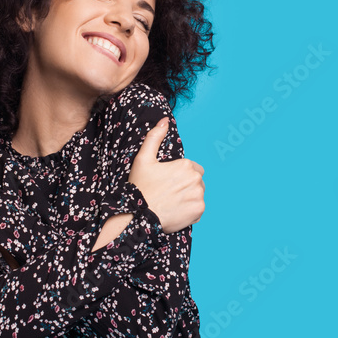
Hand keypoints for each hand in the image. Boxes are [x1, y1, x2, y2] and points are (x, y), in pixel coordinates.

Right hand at [128, 117, 204, 232]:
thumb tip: (164, 120)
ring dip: (189, 198)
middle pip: (196, 181)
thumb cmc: (140, 187)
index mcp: (185, 165)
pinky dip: (190, 211)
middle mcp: (195, 179)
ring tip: (172, 203)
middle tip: (169, 193)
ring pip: (197, 195)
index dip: (179, 175)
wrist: (138, 216)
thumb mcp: (143, 159)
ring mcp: (198, 196)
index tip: (167, 182)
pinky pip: (198, 209)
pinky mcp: (199, 211)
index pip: (191, 168)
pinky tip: (176, 211)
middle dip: (186, 185)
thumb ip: (154, 137)